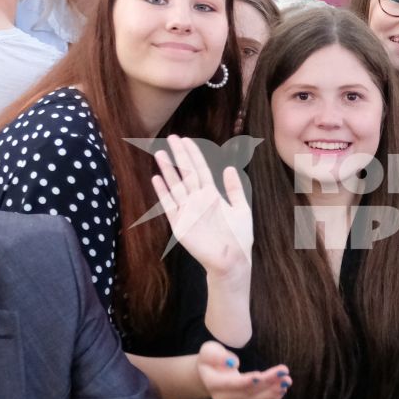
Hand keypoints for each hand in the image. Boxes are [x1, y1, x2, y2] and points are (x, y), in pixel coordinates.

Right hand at [153, 135, 252, 281]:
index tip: (186, 140)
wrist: (232, 260)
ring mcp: (188, 211)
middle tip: (171, 137)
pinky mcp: (181, 225)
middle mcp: (198, 201)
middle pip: (186, 174)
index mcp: (212, 195)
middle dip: (179, 156)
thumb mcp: (241, 209)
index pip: (200, 170)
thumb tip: (229, 168)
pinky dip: (163, 193)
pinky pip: (170, 206)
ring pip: (176, 186)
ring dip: (168, 170)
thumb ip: (234, 189)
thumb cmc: (239, 238)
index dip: (193, 155)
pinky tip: (157, 178)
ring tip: (160, 153)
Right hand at [195, 340, 291, 398]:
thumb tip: (233, 362)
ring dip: (273, 392)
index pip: (232, 384)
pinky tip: (281, 390)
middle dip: (268, 383)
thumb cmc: (211, 360)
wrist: (208, 376)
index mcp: (213, 384)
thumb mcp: (209, 351)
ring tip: (286, 381)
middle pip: (248, 392)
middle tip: (285, 373)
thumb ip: (217, 355)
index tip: (262, 375)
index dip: (247, 381)